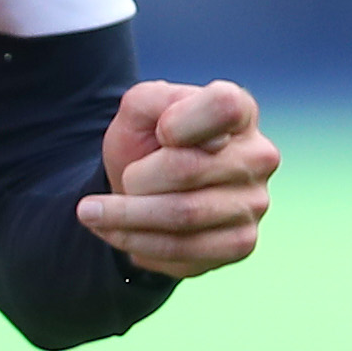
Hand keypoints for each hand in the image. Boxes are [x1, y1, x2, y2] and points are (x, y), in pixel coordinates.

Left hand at [78, 79, 278, 278]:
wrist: (144, 188)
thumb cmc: (148, 141)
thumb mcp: (139, 109)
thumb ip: (155, 101)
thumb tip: (185, 138)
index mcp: (240, 111)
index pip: (223, 106)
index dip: (180, 121)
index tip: (159, 132)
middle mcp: (258, 156)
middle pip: (186, 168)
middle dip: (136, 178)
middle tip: (122, 179)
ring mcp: (255, 202)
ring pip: (182, 215)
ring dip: (126, 216)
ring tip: (93, 213)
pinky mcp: (241, 242)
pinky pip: (182, 249)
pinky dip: (137, 241)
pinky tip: (117, 232)